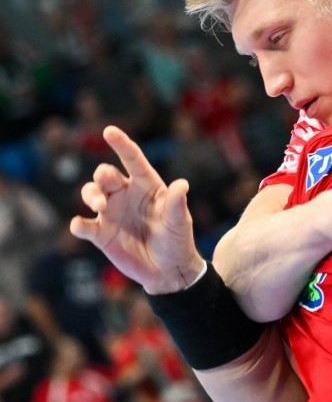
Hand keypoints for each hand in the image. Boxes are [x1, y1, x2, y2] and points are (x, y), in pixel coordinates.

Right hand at [70, 126, 204, 293]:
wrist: (168, 270)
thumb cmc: (177, 240)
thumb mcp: (179, 222)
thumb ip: (177, 204)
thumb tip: (182, 184)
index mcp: (147, 186)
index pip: (132, 160)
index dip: (121, 144)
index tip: (109, 131)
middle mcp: (125, 195)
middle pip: (105, 174)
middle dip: (102, 175)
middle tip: (106, 185)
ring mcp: (111, 213)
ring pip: (90, 193)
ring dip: (90, 195)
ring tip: (99, 206)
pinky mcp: (101, 234)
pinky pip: (83, 225)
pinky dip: (78, 224)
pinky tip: (80, 225)